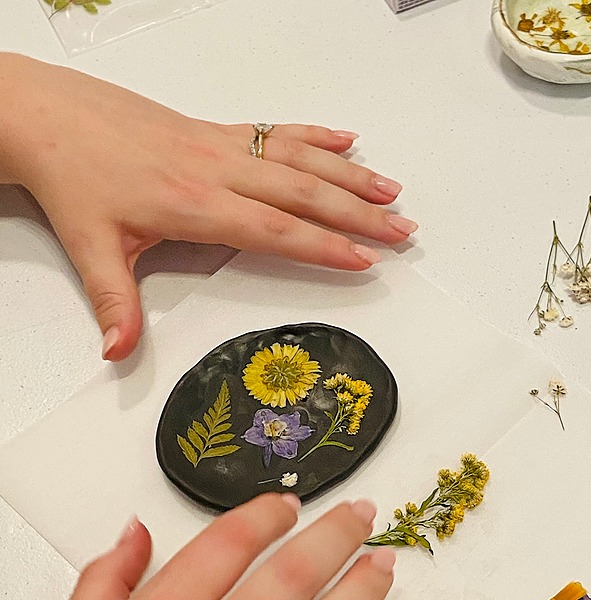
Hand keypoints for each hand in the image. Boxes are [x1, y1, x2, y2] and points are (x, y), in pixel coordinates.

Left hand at [0, 53, 417, 361]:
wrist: (48, 115)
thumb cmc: (73, 177)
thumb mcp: (91, 248)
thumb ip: (114, 304)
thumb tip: (118, 352)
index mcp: (195, 204)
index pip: (275, 229)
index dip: (323, 246)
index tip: (364, 260)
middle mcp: (217, 170)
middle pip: (303, 192)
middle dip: (358, 214)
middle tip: (402, 231)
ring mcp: (219, 145)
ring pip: (298, 158)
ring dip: (350, 174)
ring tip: (393, 191)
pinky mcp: (214, 130)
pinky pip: (275, 129)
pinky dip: (315, 134)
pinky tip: (347, 139)